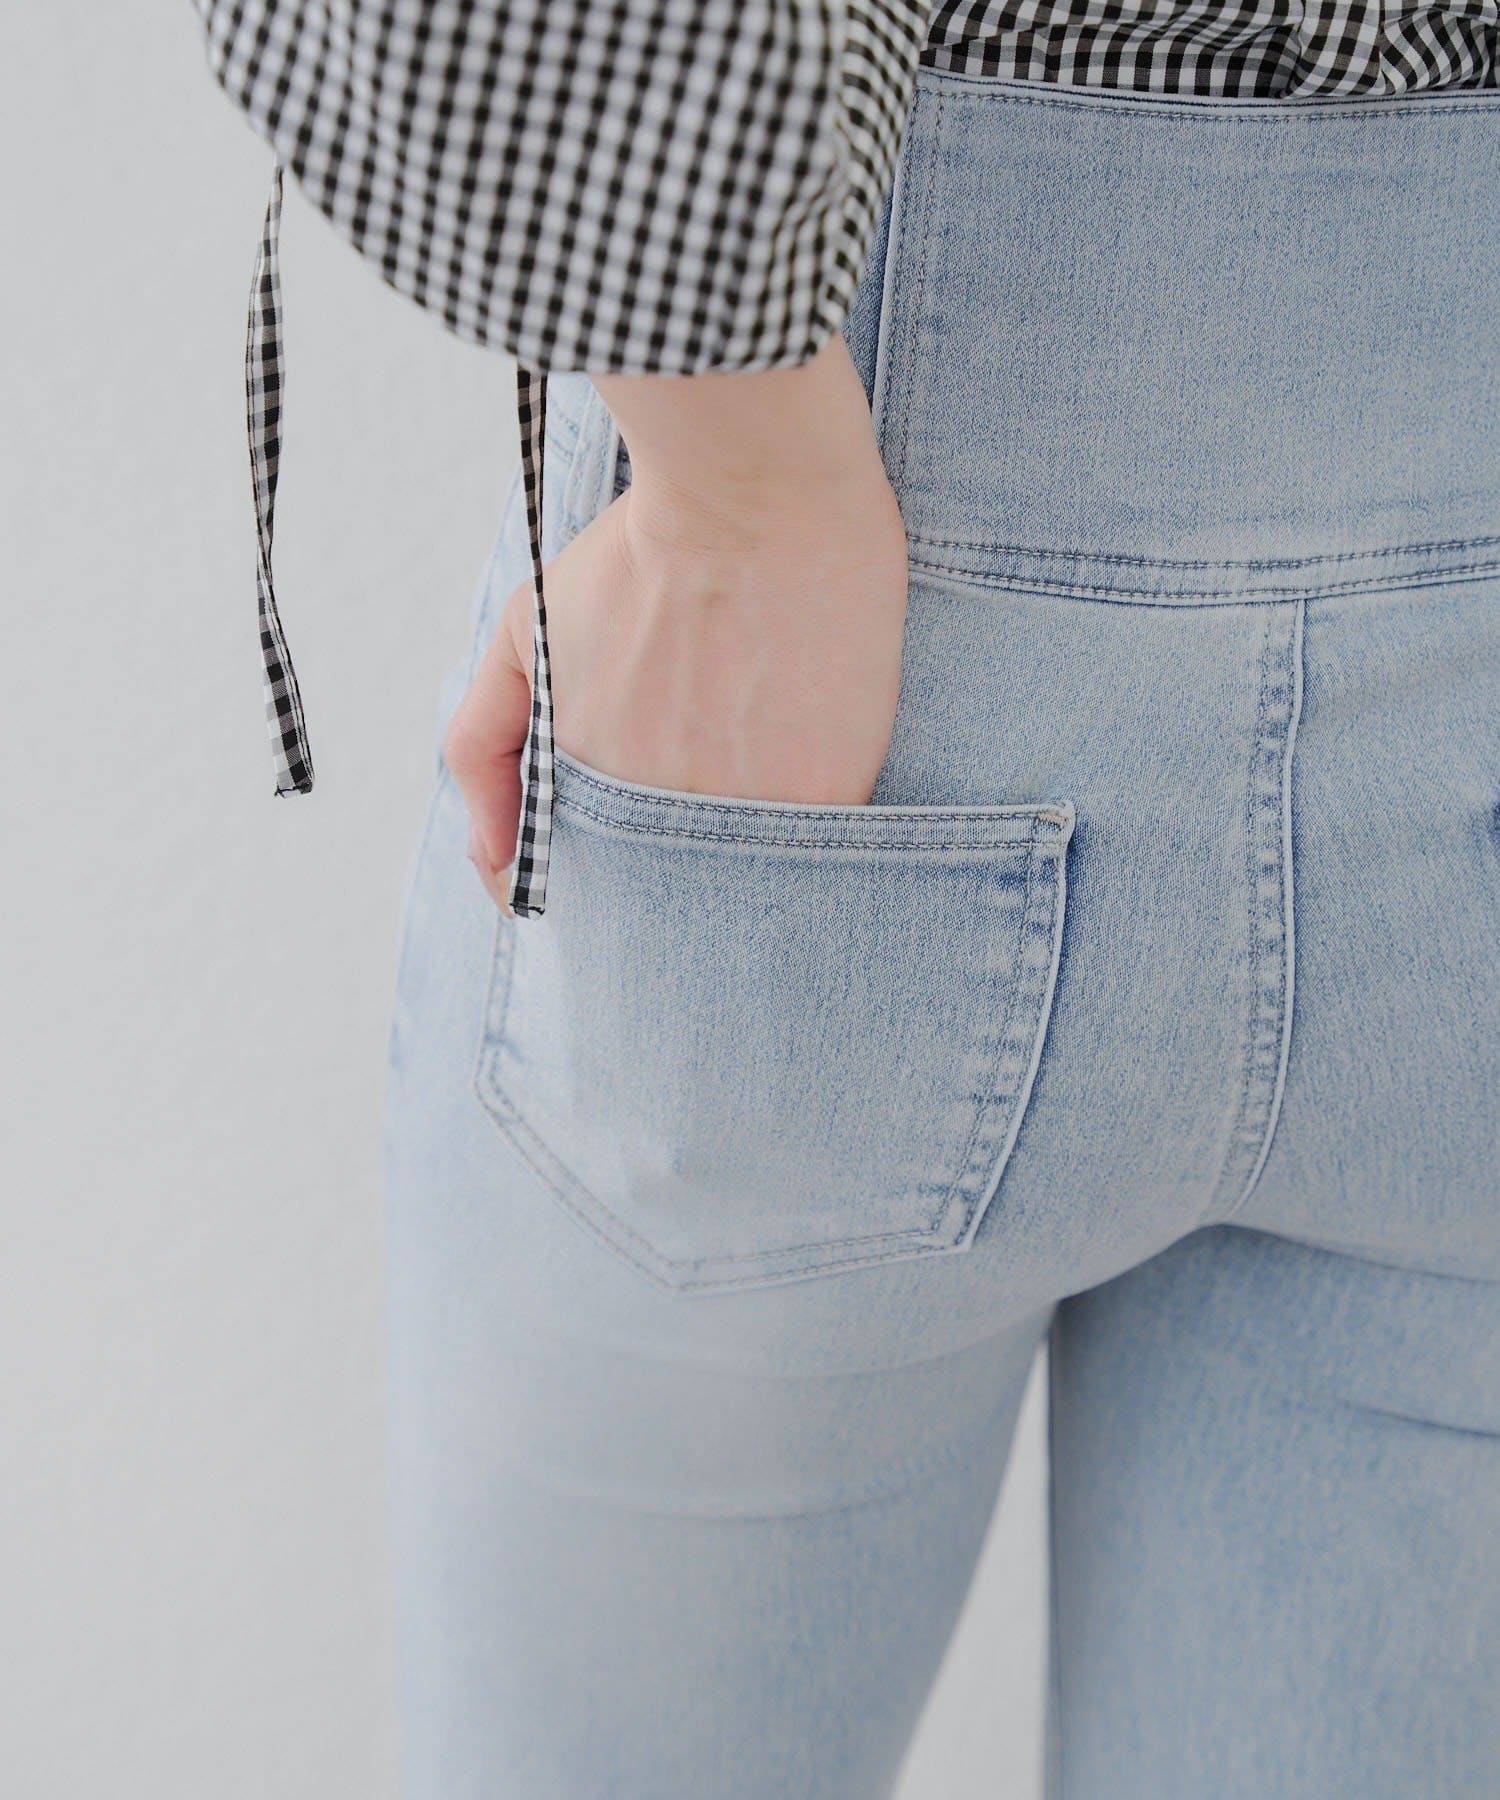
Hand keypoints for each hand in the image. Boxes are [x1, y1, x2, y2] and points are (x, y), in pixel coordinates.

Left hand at [444, 337, 908, 909]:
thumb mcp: (521, 637)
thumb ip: (483, 749)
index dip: (602, 870)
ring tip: (762, 748)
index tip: (625, 834)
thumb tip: (488, 857)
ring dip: (752, 845)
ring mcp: (745, 818)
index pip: (581, 888)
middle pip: (668, 897)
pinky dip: (815, 827)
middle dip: (679, 863)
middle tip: (707, 766)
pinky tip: (811, 751)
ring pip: (749, 881)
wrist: (754, 492)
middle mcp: (657, 826)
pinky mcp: (829, 797)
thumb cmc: (636, 553)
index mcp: (582, 800)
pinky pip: (822, 853)